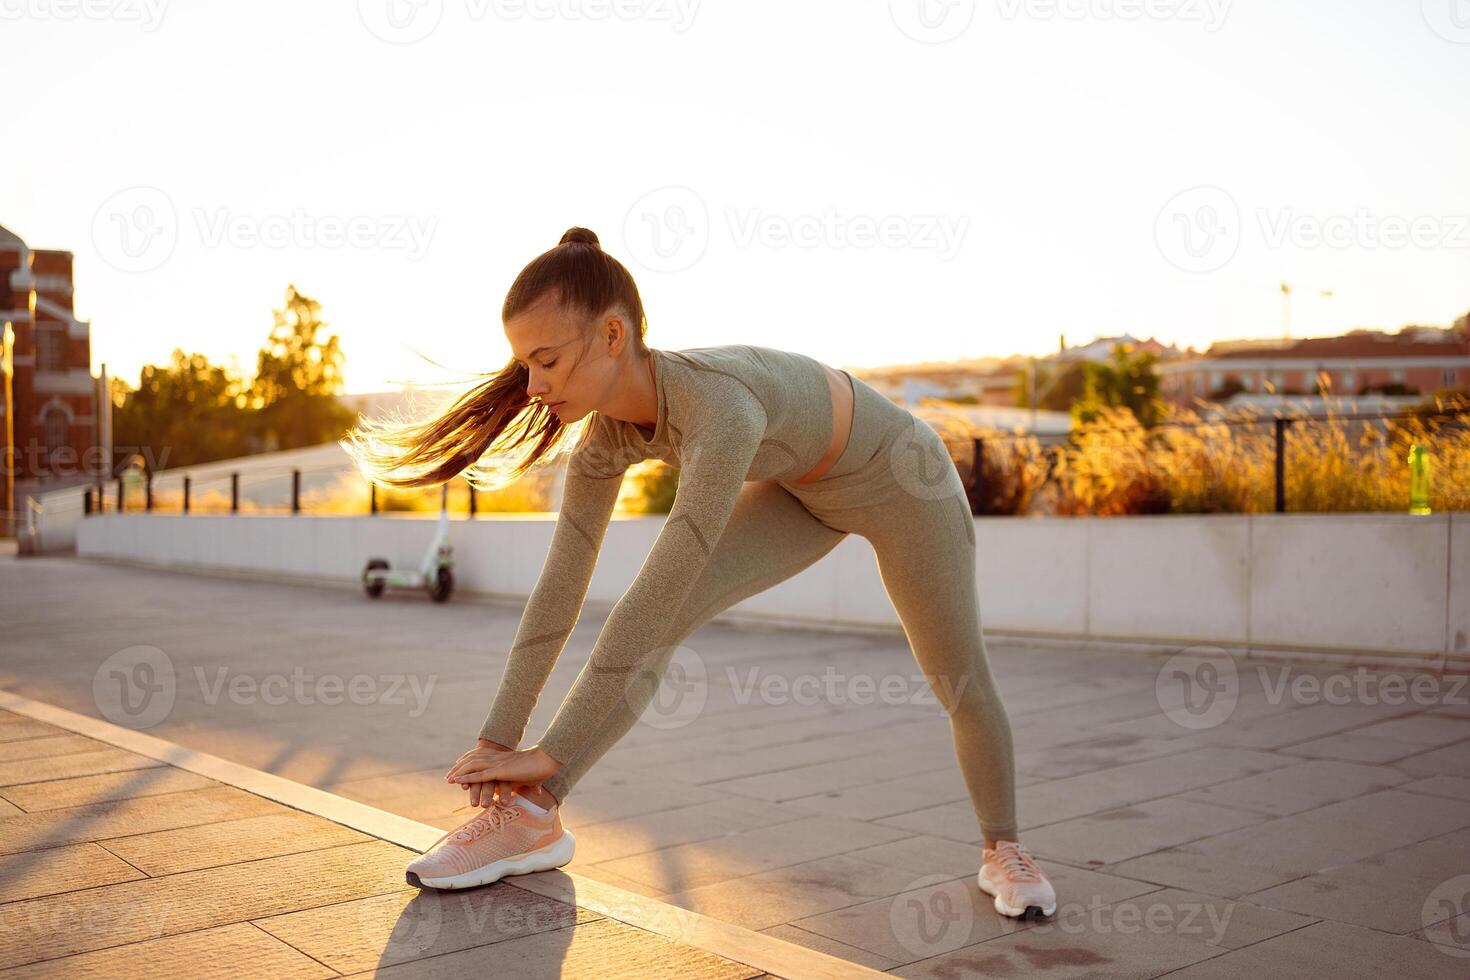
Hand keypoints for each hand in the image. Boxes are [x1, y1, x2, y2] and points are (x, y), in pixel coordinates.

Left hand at [445, 741, 561, 808]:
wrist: (546, 760)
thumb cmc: (541, 769)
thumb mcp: (531, 777)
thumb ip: (531, 784)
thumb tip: (538, 793)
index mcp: (503, 757)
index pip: (481, 755)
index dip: (469, 759)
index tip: (460, 765)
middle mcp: (497, 758)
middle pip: (472, 759)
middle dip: (459, 767)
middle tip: (449, 775)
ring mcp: (497, 764)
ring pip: (472, 766)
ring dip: (458, 773)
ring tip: (448, 779)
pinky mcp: (499, 771)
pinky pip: (478, 775)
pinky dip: (466, 778)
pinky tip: (457, 782)